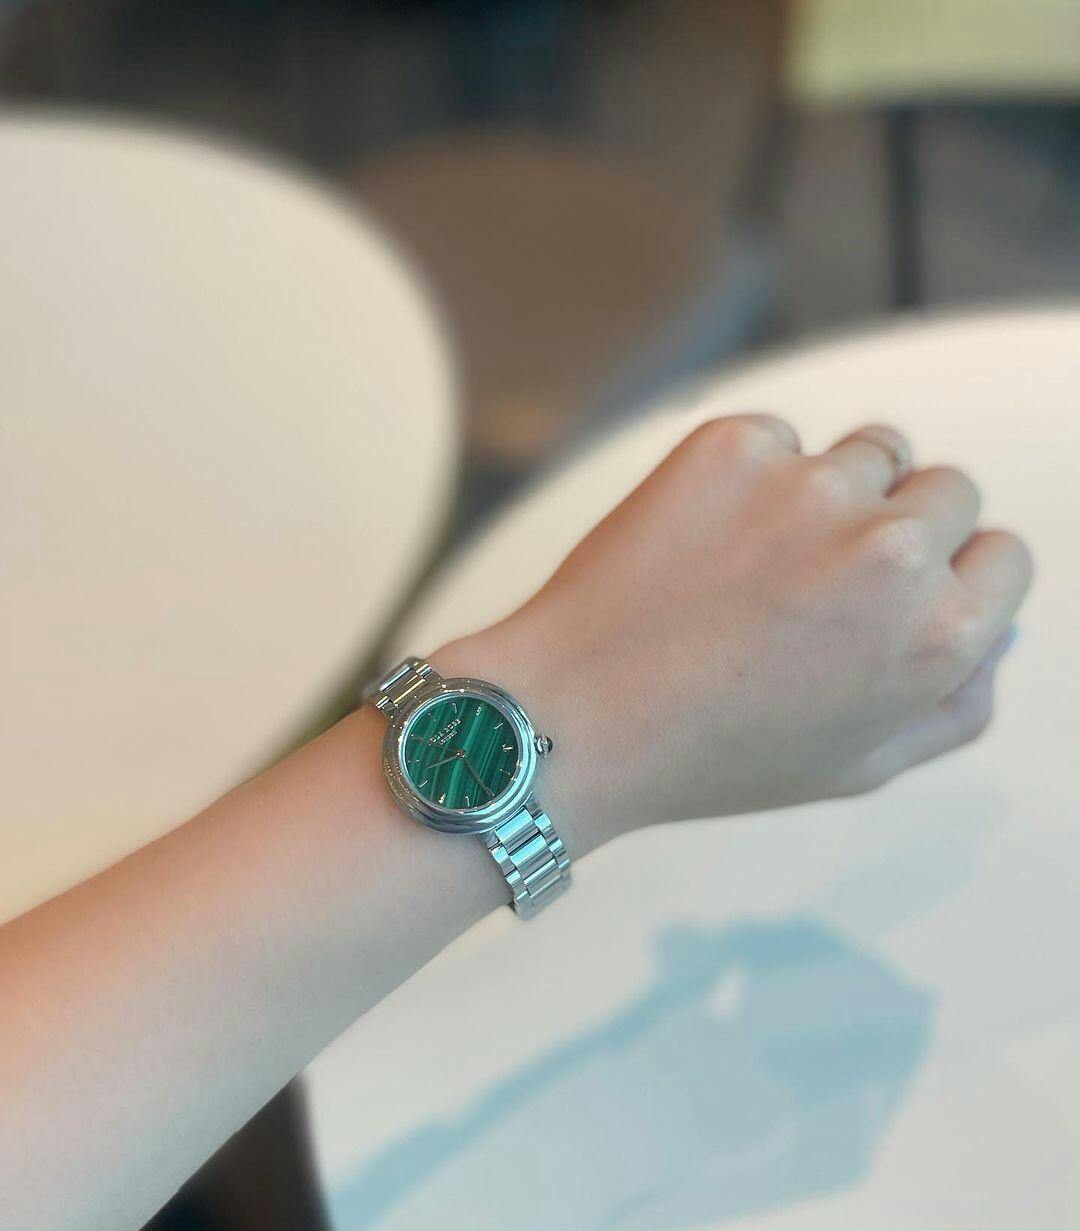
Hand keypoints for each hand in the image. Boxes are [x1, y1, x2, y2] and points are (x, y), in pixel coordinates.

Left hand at [437, 415, 1031, 850]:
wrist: (579, 715)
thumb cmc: (715, 754)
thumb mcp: (860, 766)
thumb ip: (954, 701)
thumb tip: (995, 635)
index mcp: (942, 634)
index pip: (1003, 554)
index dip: (954, 574)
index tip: (901, 590)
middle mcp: (894, 549)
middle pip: (948, 490)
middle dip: (904, 525)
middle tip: (823, 576)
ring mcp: (813, 486)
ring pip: (872, 450)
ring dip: (837, 490)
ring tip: (761, 555)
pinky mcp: (735, 445)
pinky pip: (779, 439)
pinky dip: (753, 475)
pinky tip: (704, 537)